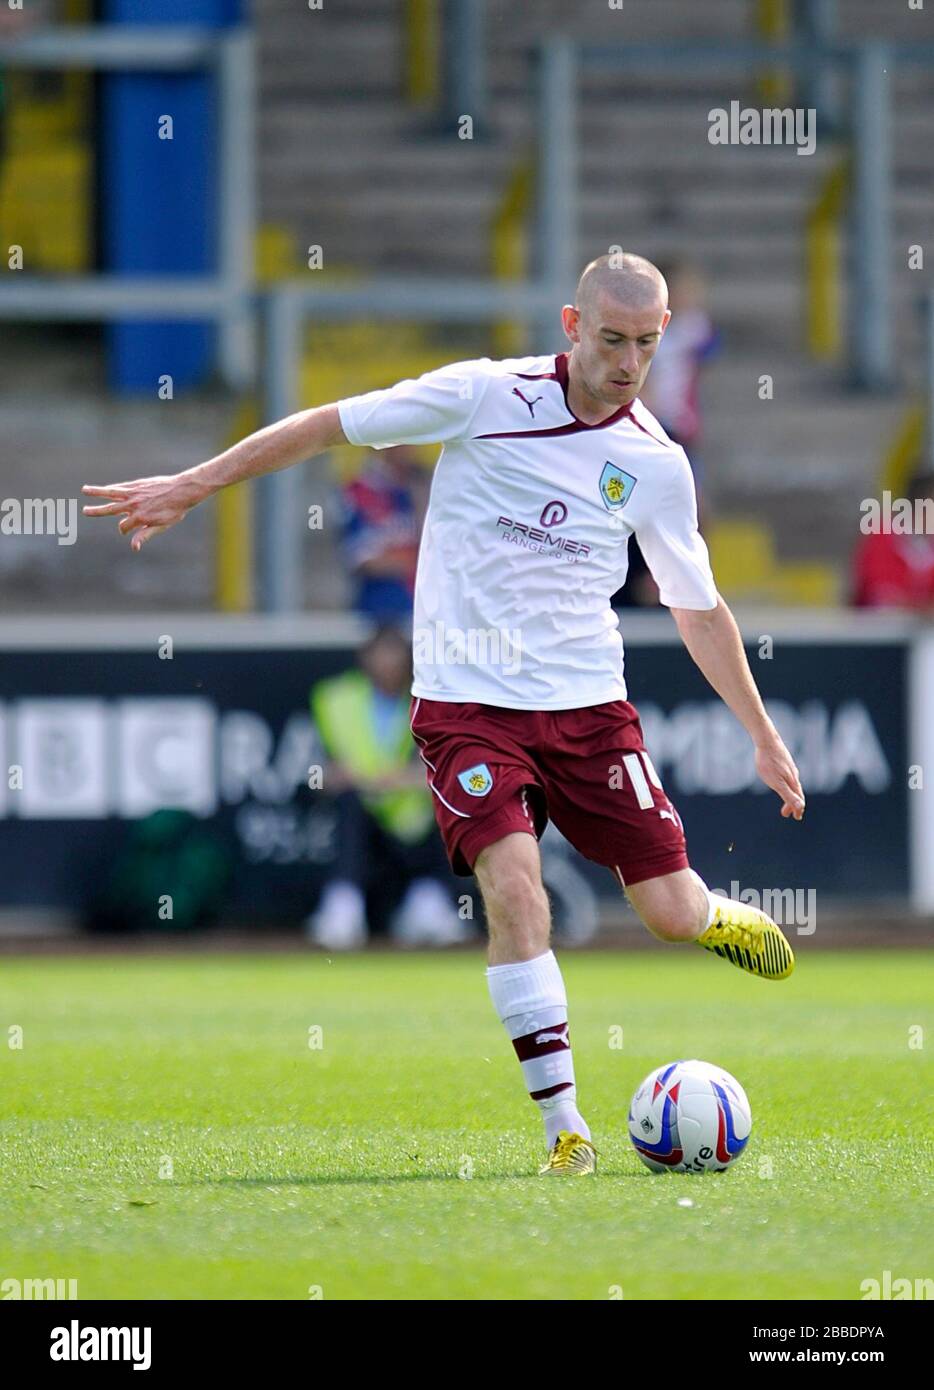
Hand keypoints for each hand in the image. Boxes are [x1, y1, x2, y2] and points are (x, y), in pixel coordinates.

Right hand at [82, 472, 208, 550]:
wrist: (182, 491)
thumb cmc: (174, 511)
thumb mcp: (161, 526)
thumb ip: (145, 535)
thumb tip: (133, 548)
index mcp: (140, 518)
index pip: (123, 527)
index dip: (124, 530)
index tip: (127, 530)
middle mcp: (134, 505)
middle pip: (110, 509)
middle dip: (96, 511)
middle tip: (84, 511)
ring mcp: (134, 494)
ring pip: (111, 493)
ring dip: (97, 492)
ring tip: (84, 489)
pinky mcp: (136, 485)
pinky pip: (120, 487)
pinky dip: (111, 488)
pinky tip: (104, 489)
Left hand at [755, 737, 805, 820]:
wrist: (767, 740)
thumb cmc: (769, 762)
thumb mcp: (777, 782)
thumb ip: (788, 795)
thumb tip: (800, 807)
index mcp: (792, 781)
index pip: (798, 799)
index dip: (797, 809)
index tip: (796, 817)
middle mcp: (793, 775)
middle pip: (796, 792)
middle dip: (793, 804)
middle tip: (786, 814)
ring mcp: (789, 767)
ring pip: (792, 784)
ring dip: (789, 794)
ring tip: (784, 799)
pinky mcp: (783, 761)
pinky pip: (788, 776)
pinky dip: (786, 784)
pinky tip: (780, 780)